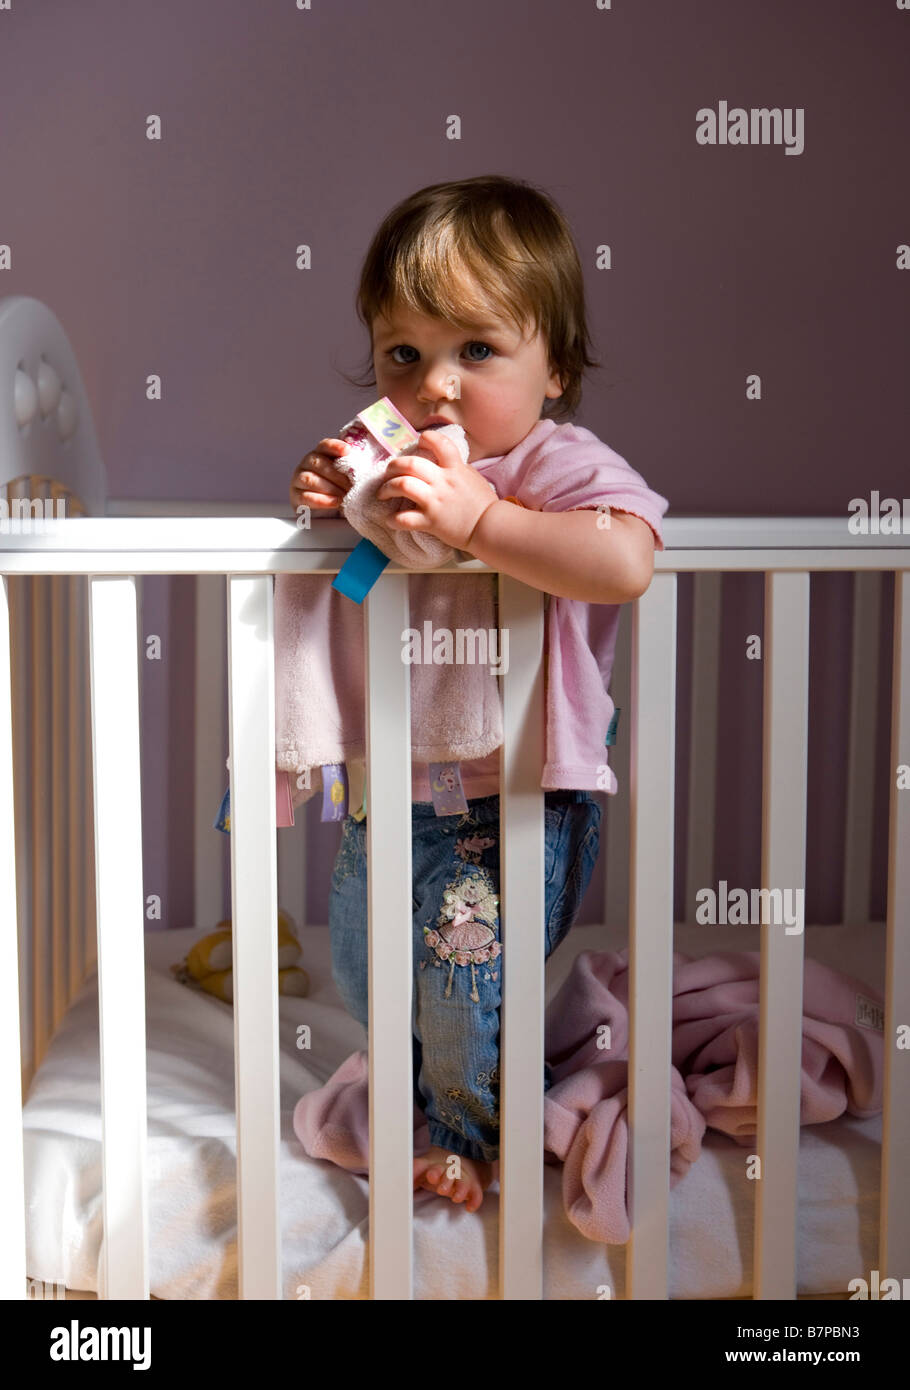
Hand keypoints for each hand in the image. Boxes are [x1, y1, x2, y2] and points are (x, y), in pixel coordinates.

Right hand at [289, 438, 351, 511]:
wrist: (325, 511)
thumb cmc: (339, 489)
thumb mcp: (347, 476)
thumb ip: (354, 469)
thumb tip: (372, 467)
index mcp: (320, 454)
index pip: (325, 445)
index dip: (335, 446)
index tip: (348, 451)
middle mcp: (307, 464)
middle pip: (317, 463)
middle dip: (337, 475)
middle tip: (352, 486)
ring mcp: (298, 480)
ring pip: (310, 479)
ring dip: (330, 488)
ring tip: (345, 496)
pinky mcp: (296, 497)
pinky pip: (306, 496)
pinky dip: (322, 500)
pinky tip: (335, 502)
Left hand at [376, 430, 497, 550]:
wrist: (490, 527)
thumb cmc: (483, 502)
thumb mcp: (471, 475)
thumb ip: (455, 466)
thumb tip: (440, 458)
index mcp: (455, 468)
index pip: (439, 443)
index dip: (426, 438)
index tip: (419, 442)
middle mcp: (443, 482)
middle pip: (410, 464)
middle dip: (393, 466)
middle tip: (389, 472)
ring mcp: (435, 501)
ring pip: (402, 485)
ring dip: (387, 488)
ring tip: (383, 493)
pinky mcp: (431, 522)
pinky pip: (404, 518)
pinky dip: (393, 519)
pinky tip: (390, 519)